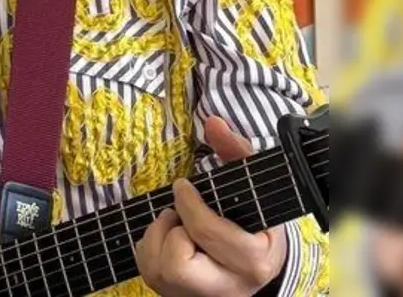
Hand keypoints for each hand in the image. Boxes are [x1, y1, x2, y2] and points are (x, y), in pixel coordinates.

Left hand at [135, 116, 287, 295]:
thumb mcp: (253, 189)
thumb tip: (213, 122)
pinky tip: (170, 241)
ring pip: (157, 268)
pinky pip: (148, 271)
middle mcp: (227, 288)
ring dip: (158, 237)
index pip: (207, 232)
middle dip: (170, 230)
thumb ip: (236, 152)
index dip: (188, 204)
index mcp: (254, 261)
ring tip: (177, 227)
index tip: (183, 186)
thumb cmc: (252, 223)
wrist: (255, 268)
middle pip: (177, 264)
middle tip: (178, 215)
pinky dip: (150, 248)